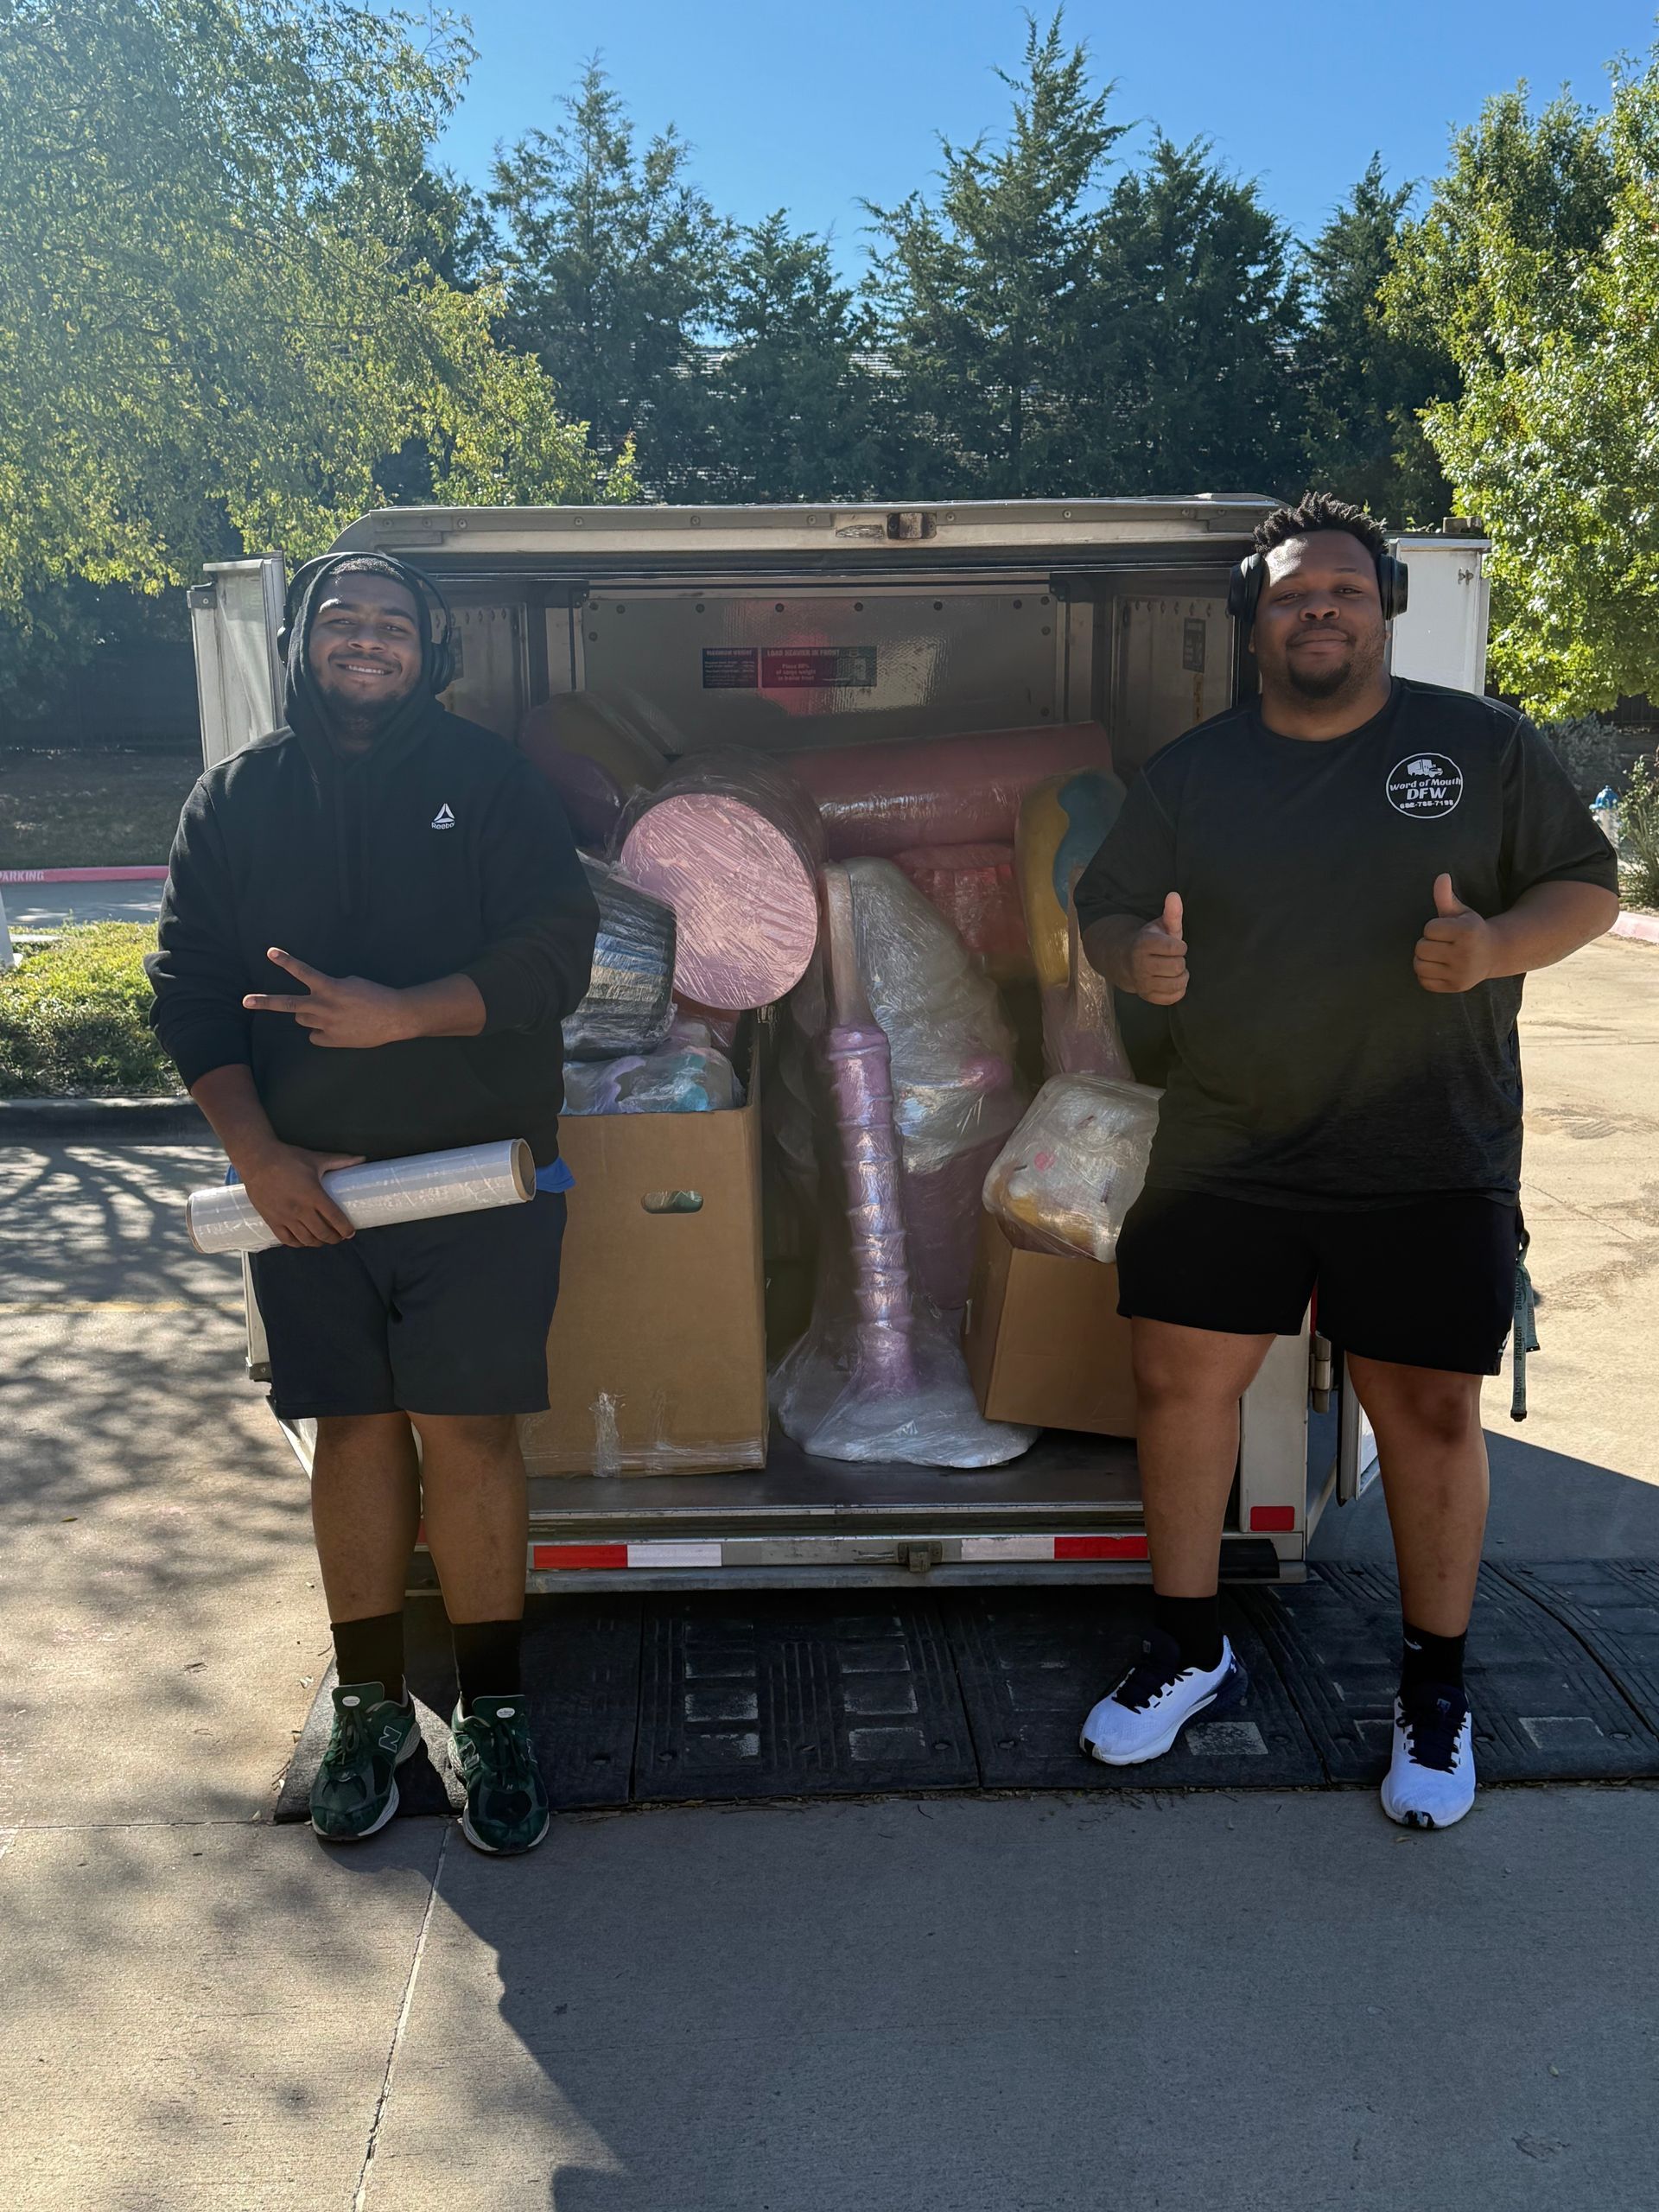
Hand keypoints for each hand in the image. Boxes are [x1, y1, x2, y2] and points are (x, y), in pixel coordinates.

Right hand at [234, 1142, 364, 1247]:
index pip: (335, 1219)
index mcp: (313, 1195)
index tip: (351, 1232)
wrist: (256, 1160)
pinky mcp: (271, 1220)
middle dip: (335, 1238)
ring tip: (324, 1239)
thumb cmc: (288, 1158)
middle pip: (323, 1233)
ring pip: (306, 1239)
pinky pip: (287, 1240)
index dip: (346, 1229)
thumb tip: (362, 1158)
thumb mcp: (315, 1159)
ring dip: (319, 1242)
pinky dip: (299, 1243)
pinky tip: (304, 1240)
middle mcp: (300, 1210)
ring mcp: (285, 1217)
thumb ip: (340, 1161)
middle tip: (340, 1236)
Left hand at [243, 949, 411, 1048]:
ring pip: (302, 1019)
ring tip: (329, 1012)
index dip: (285, 961)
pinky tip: (338, 1028)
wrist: (395, 1017)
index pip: (302, 972)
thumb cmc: (375, 995)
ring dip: (309, 1014)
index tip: (270, 952)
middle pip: (287, 1004)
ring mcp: (326, 1024)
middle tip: (246, 1001)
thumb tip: (318, 997)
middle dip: (264, 1002)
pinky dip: (322, 1032)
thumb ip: (330, 988)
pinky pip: (316, 1036)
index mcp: (330, 988)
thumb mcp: (351, 983)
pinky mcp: (332, 1040)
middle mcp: (324, 1006)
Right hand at [1129, 891, 1187, 1004]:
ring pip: (1176, 984)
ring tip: (1174, 970)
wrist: (1123, 960)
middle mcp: (1140, 965)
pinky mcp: (1146, 996)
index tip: (1175, 946)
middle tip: (1173, 959)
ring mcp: (1142, 982)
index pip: (1176, 948)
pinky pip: (1171, 998)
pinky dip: (1177, 991)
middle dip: (1180, 961)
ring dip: (1181, 977)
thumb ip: (1171, 913)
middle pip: (1178, 967)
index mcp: (1144, 944)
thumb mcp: (1160, 926)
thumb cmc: (1149, 941)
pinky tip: (1171, 981)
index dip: (1181, 946)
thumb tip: (1175, 895)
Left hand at [1415, 874, 1492, 993]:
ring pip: (1419, 965)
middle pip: (1421, 948)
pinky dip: (1426, 974)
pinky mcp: (1455, 987)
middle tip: (1441, 943)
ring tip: (1438, 954)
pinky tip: (1439, 967)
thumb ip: (1446, 896)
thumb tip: (1441, 876)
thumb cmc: (1471, 929)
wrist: (1493, 954)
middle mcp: (1465, 954)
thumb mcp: (1461, 912)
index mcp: (1467, 932)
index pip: (1429, 929)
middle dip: (1427, 943)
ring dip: (1424, 959)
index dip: (1433, 927)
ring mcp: (1460, 973)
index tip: (1446, 930)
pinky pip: (1424, 982)